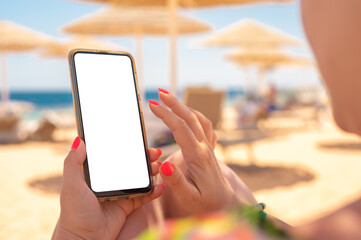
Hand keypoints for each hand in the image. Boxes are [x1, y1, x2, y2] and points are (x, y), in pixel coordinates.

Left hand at [52, 137, 164, 239]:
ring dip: (151, 172)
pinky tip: (160, 187)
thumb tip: (79, 140)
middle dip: (143, 158)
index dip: (127, 147)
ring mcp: (120, 193)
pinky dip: (154, 191)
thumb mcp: (72, 185)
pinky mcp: (127, 206)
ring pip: (139, 179)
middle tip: (154, 153)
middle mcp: (110, 181)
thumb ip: (73, 163)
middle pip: (130, 165)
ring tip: (158, 167)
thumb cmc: (74, 213)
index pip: (114, 156)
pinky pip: (144, 196)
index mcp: (97, 174)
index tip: (138, 140)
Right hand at [149, 88, 254, 215]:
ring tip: (170, 99)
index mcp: (198, 157)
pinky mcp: (209, 150)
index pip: (181, 129)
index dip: (166, 115)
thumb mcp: (189, 197)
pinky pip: (205, 127)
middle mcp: (205, 148)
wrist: (226, 205)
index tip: (152, 105)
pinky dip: (195, 116)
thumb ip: (176, 182)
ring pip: (198, 120)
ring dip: (184, 107)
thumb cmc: (206, 204)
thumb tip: (164, 165)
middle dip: (174, 103)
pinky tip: (188, 114)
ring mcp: (208, 147)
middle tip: (159, 93)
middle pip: (190, 118)